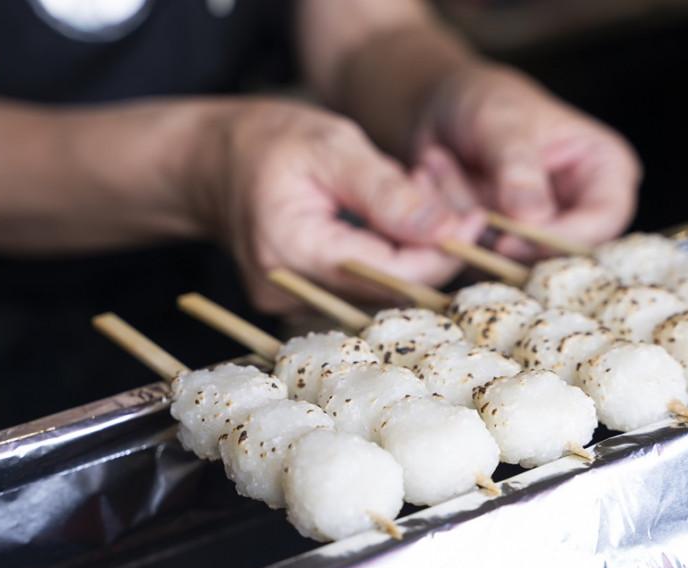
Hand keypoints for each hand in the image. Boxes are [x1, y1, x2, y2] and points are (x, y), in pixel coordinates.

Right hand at [186, 99, 484, 311]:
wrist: (212, 164)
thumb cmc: (269, 143)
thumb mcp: (333, 145)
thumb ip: (387, 192)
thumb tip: (447, 230)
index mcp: (294, 250)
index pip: (390, 274)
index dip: (442, 252)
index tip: (475, 218)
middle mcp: (290, 291)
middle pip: (388, 289)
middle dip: (431, 248)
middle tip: (445, 197)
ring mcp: (291, 305)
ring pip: (379, 291)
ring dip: (412, 252)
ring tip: (416, 197)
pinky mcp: (300, 303)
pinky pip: (361, 287)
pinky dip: (387, 257)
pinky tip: (391, 221)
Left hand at [416, 64, 641, 259]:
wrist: (441, 108)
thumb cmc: (483, 100)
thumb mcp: (502, 121)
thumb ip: (518, 167)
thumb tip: (532, 219)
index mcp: (605, 171)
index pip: (602, 221)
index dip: (560, 238)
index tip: (508, 241)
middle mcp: (583, 209)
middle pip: (561, 254)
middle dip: (504, 238)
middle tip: (461, 208)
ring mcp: (543, 234)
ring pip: (514, 261)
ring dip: (468, 225)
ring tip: (439, 164)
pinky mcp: (507, 249)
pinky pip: (481, 262)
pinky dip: (453, 229)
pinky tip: (435, 180)